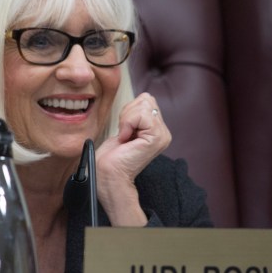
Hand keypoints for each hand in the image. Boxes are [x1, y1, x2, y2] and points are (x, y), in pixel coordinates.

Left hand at [95, 92, 171, 225]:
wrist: (108, 174)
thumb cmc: (111, 155)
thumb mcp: (126, 127)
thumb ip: (137, 114)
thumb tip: (143, 98)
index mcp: (157, 129)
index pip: (146, 100)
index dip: (129, 111)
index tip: (124, 131)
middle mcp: (163, 132)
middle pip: (146, 99)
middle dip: (128, 113)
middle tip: (124, 133)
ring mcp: (162, 135)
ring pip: (144, 105)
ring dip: (127, 119)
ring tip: (125, 136)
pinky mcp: (157, 137)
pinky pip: (141, 114)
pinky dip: (127, 123)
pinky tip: (126, 138)